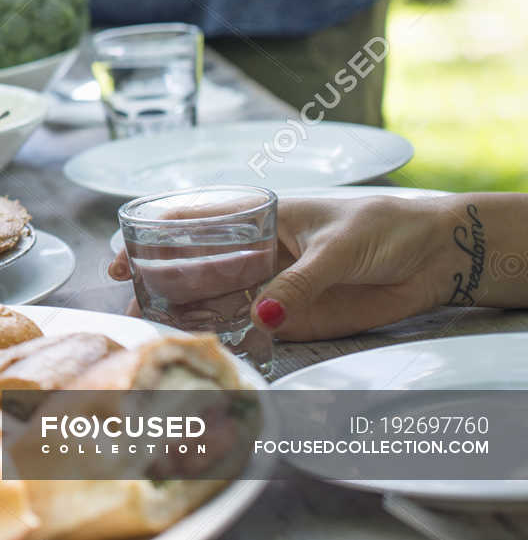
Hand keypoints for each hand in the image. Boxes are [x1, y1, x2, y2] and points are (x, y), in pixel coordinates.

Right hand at [108, 196, 459, 341]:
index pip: (195, 223)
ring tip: (153, 327)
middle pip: (198, 266)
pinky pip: (251, 327)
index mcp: (260, 218)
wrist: (435, 257)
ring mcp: (273, 285)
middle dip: (160, 281)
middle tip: (130, 302)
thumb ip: (300, 284)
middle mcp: (258, 252)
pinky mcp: (295, 317)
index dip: (154, 237)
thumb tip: (262, 315)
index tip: (125, 256)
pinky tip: (200, 342)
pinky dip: (224, 335)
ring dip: (185, 311)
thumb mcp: (338, 249)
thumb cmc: (386, 229)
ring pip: (217, 299)